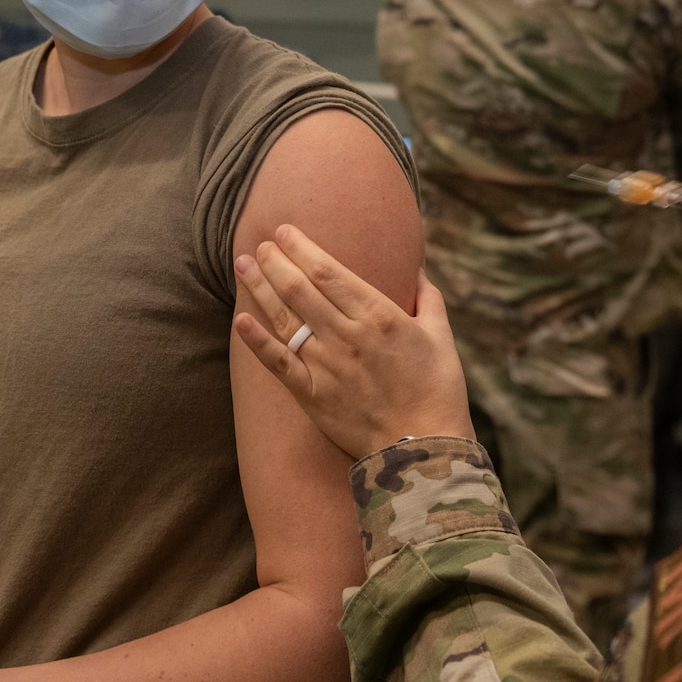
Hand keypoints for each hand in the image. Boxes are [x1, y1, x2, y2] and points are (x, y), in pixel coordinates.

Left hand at [234, 224, 473, 461]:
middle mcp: (347, 336)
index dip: (302, 248)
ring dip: (260, 288)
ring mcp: (326, 366)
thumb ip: (428, 300)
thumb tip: (418, 271)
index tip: (285, 232)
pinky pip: (278, 363)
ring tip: (243, 265)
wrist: (423, 449)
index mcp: (379, 316)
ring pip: (285, 319)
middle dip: (275, 262)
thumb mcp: (441, 338)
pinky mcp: (312, 396)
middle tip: (260, 244)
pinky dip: (256, 341)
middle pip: (300, 288)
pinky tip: (240, 319)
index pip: (329, 271)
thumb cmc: (438, 391)